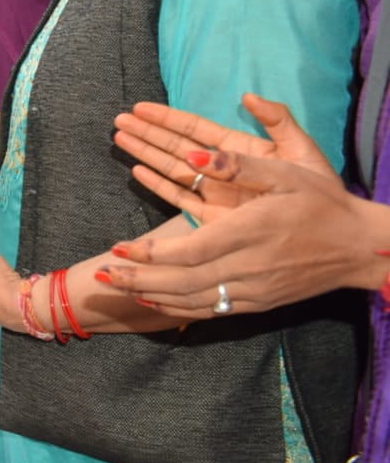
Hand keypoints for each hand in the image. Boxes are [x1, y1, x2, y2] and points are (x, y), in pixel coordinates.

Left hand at [98, 150, 389, 317]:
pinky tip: (152, 302)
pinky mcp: (258, 304)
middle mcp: (249, 267)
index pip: (190, 250)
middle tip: (102, 276)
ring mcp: (253, 291)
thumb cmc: (322, 201)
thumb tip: (191, 150)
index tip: (119, 248)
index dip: (150, 254)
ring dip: (150, 297)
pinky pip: (209, 311)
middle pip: (182, 282)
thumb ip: (236, 163)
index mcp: (251, 232)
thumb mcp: (287, 170)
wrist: (360, 247)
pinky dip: (177, 308)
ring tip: (116, 289)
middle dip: (138, 281)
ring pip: (192, 301)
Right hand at [112, 94, 339, 221]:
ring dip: (145, 154)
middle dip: (147, 133)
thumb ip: (277, 121)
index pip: (195, 128)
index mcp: (240, 148)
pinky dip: (157, 185)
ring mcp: (215, 192)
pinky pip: (178, 197)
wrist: (329, 233)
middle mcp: (222, 169)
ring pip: (171, 168)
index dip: (167, 118)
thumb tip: (249, 97)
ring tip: (120, 139)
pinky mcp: (212, 217)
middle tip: (119, 121)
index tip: (140, 108)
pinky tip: (137, 171)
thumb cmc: (320, 191)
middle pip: (176, 146)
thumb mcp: (301, 150)